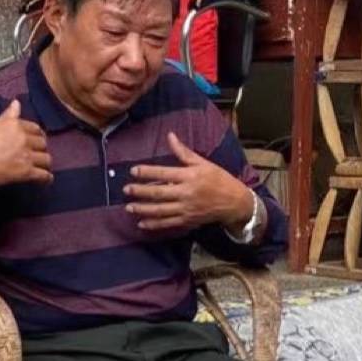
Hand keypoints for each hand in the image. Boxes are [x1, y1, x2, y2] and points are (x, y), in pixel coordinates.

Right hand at [0, 99, 53, 194]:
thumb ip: (7, 116)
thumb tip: (17, 102)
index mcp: (14, 125)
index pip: (35, 128)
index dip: (35, 134)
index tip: (33, 139)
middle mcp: (24, 138)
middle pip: (43, 143)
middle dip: (40, 148)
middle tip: (35, 153)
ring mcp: (27, 155)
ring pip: (46, 159)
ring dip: (44, 162)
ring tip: (40, 166)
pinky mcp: (27, 172)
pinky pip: (44, 175)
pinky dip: (46, 178)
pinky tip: (46, 179)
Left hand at [125, 134, 256, 235]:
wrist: (235, 202)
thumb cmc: (219, 179)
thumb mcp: (204, 163)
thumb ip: (184, 152)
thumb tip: (170, 136)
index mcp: (190, 176)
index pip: (164, 173)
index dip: (147, 172)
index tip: (133, 171)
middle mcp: (187, 193)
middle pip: (159, 193)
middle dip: (140, 192)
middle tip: (126, 189)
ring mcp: (187, 208)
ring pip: (160, 210)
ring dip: (143, 209)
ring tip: (129, 207)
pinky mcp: (188, 220)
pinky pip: (168, 223)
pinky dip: (154, 224)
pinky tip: (142, 223)